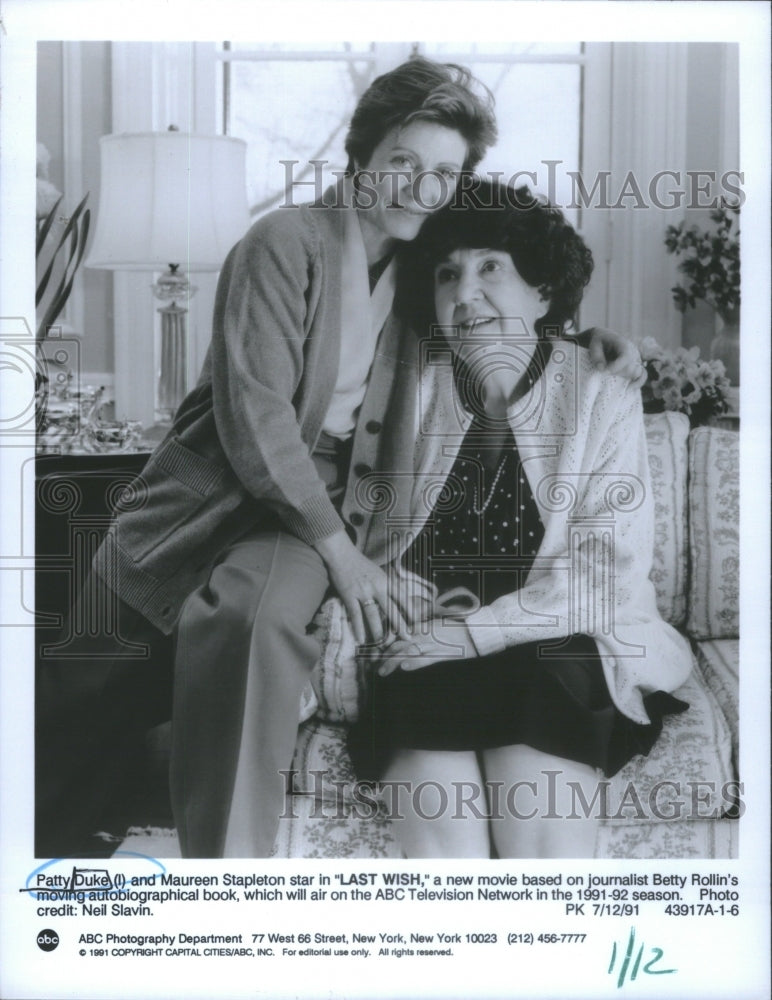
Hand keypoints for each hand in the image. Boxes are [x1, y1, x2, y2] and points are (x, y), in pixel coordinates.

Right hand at [314, 530, 410, 644]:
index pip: (403, 598)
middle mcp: (377, 587)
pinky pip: (355, 615)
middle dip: (399, 624)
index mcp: (387, 581)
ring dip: (377, 630)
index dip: (411, 611)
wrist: (342, 555)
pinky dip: (358, 628)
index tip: (417, 623)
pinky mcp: (349, 596)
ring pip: (373, 615)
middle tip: (406, 638)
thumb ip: (390, 585)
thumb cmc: (363, 565)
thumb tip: (402, 600)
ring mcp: (363, 592)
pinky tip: (361, 639)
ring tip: (382, 643)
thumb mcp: (380, 573)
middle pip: (391, 609)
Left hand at [375, 619, 475, 675]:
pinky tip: (404, 668)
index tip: (374, 654)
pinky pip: (427, 658)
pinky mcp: (445, 653)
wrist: (479, 631)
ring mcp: (434, 643)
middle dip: (384, 656)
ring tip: (381, 672)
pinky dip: (415, 662)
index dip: (385, 645)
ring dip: (393, 662)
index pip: (399, 635)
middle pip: (399, 644)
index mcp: (423, 628)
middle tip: (372, 666)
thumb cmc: (460, 630)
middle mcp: (426, 634)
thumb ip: (423, 631)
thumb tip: (408, 637)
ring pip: (409, 652)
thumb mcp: (438, 627)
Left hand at [582, 326, 645, 384]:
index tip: (603, 372)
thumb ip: (597, 356)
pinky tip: (629, 388)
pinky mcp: (636, 366)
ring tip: (612, 374)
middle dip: (616, 372)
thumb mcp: (594, 345)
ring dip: (623, 376)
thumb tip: (601, 369)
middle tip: (604, 371)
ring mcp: (636, 359)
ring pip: (636, 373)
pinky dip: (638, 382)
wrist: (605, 338)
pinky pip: (642, 375)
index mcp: (624, 344)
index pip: (625, 358)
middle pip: (630, 368)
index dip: (615, 367)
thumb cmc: (599, 341)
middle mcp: (633, 351)